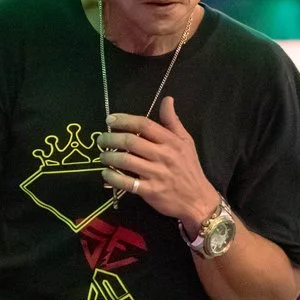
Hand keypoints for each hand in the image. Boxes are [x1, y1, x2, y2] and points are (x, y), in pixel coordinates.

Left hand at [102, 98, 219, 229]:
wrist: (198, 200)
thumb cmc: (189, 169)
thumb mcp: (186, 142)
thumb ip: (173, 121)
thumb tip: (167, 99)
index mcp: (171, 141)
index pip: (144, 125)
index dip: (124, 120)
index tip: (110, 120)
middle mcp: (163, 156)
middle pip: (131, 142)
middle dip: (111, 138)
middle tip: (101, 139)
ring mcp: (156, 174)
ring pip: (126, 161)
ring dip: (109, 157)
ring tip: (103, 156)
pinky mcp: (150, 191)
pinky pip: (126, 182)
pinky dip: (112, 177)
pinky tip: (106, 173)